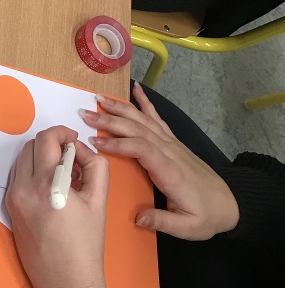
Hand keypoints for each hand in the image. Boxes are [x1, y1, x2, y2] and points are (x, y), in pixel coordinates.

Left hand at [6, 126, 108, 287]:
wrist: (68, 281)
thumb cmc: (85, 245)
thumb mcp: (99, 200)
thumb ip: (95, 165)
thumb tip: (80, 149)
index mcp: (47, 184)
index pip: (46, 139)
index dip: (62, 132)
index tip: (73, 139)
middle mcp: (24, 188)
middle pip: (31, 145)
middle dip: (51, 144)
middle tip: (70, 155)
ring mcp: (14, 199)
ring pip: (22, 159)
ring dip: (40, 157)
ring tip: (62, 172)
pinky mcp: (10, 208)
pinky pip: (18, 177)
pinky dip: (32, 172)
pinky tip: (50, 186)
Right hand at [81, 83, 238, 240]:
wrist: (230, 204)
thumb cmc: (206, 216)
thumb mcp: (187, 228)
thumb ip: (162, 221)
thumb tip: (137, 216)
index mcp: (170, 171)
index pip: (141, 149)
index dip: (118, 143)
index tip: (95, 141)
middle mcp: (169, 151)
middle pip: (137, 129)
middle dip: (110, 120)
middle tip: (85, 114)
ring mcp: (171, 143)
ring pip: (143, 120)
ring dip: (120, 108)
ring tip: (98, 98)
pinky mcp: (173, 141)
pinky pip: (157, 117)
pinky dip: (145, 102)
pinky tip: (136, 89)